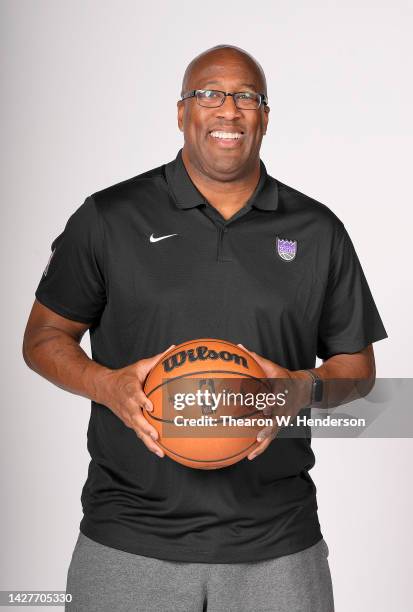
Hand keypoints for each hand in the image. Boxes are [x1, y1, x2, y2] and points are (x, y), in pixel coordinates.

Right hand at [95, 345, 174, 457]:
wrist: (105, 388)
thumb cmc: (125, 377)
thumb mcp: (139, 366)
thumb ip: (157, 359)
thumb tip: (174, 349)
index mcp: (130, 390)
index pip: (135, 396)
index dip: (142, 402)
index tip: (150, 406)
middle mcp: (128, 406)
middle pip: (136, 419)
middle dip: (145, 428)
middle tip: (156, 435)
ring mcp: (128, 416)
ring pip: (138, 431)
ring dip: (148, 442)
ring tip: (160, 450)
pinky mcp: (130, 423)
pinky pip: (139, 434)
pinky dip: (148, 444)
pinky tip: (160, 451)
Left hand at [237, 344, 311, 460]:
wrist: (304, 389)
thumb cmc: (284, 377)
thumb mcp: (272, 367)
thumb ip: (256, 359)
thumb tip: (239, 347)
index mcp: (281, 392)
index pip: (277, 397)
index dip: (272, 402)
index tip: (265, 406)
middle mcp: (283, 407)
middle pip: (276, 419)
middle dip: (268, 428)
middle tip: (259, 435)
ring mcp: (283, 418)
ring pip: (273, 433)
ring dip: (264, 443)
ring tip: (252, 452)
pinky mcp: (280, 425)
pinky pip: (270, 438)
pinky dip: (261, 447)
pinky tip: (249, 456)